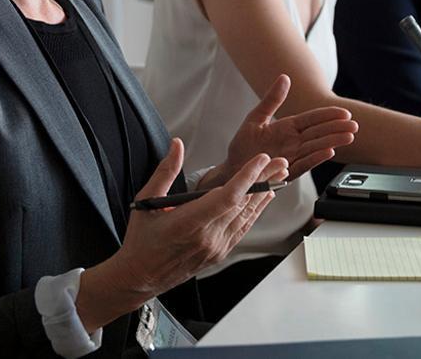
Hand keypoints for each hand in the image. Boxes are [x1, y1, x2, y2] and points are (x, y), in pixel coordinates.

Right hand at [77, 139, 286, 331]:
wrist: (141, 276)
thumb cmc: (141, 239)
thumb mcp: (146, 200)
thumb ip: (165, 171)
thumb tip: (177, 144)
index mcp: (189, 222)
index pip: (227, 196)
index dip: (248, 177)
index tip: (261, 160)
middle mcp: (207, 236)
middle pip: (243, 203)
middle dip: (264, 180)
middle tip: (280, 162)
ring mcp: (215, 247)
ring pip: (247, 216)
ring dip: (264, 194)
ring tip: (279, 176)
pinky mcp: (219, 253)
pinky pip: (242, 229)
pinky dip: (255, 212)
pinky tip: (264, 199)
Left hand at [207, 74, 355, 187]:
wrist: (233, 170)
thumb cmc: (243, 146)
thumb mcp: (255, 118)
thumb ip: (271, 100)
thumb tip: (284, 77)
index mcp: (287, 128)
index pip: (312, 119)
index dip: (328, 115)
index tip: (344, 113)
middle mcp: (293, 143)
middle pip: (318, 134)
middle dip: (337, 129)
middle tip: (354, 126)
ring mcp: (292, 157)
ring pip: (315, 148)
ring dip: (332, 142)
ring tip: (348, 137)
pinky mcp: (287, 172)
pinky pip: (303, 164)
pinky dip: (315, 158)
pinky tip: (328, 152)